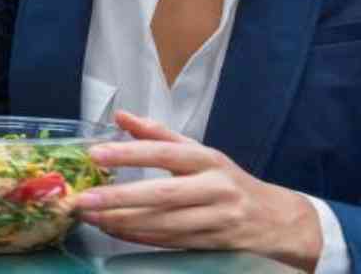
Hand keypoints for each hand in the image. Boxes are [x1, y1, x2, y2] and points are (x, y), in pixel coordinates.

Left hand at [76, 111, 321, 271]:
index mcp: (208, 160)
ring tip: (89, 215)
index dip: (129, 153)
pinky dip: (138, 237)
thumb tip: (121, 115)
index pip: (164, 153)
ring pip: (163, 223)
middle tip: (83, 198)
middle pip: (162, 194)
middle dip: (119, 197)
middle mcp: (214, 189)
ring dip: (122, 221)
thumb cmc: (228, 180)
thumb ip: (158, 135)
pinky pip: (169, 242)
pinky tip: (111, 230)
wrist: (277, 220)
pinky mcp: (212, 244)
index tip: (95, 154)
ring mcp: (215, 220)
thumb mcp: (200, 153)